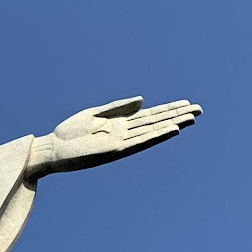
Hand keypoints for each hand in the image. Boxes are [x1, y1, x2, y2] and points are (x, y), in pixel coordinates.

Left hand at [27, 96, 200, 177]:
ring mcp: (122, 142)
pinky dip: (156, 136)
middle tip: (200, 110)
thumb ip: (118, 108)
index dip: (168, 110)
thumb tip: (143, 100)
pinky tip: (171, 130)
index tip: (187, 104)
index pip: (150, 116)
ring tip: (191, 118)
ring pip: (153, 132)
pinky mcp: (115, 150)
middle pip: (156, 123)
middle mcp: (124, 134)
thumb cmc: (69, 133)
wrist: (51, 149)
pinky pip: (140, 142)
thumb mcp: (94, 114)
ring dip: (172, 125)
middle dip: (177, 116)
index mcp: (119, 125)